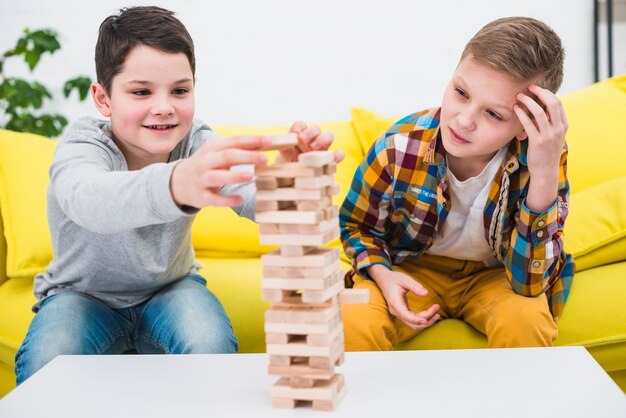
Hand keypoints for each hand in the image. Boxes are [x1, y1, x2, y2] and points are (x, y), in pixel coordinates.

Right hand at [170, 135, 269, 208]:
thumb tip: (263, 144)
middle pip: (227, 156)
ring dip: (235, 176)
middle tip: (265, 159)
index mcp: (212, 148)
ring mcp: (202, 179)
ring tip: (251, 176)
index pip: (234, 141)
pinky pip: (214, 199)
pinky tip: (240, 199)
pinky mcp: (201, 196)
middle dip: (247, 157)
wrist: (177, 183)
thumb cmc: (205, 166)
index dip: (252, 140)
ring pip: (218, 176)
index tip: (269, 141)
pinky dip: (227, 200)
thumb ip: (236, 149)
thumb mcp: (216, 153)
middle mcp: (205, 162)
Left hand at [277, 121, 344, 163]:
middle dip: (310, 132)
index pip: (301, 125)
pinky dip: (338, 154)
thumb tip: (285, 144)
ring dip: (322, 140)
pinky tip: (335, 157)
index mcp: (299, 135)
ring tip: (312, 148)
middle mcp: (312, 139)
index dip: (299, 127)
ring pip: (328, 136)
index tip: (295, 133)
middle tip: (302, 140)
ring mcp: (322, 148)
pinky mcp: (329, 159)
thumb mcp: (283, 156)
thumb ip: (284, 148)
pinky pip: (338, 154)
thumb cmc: (287, 165)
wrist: (293, 179)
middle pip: (315, 128)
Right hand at [368, 264, 439, 329]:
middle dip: (426, 320)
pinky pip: (413, 320)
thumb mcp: (405, 279)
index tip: (427, 319)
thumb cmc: (394, 278)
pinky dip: (422, 319)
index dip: (417, 320)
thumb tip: (426, 294)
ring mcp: (399, 313)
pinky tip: (431, 313)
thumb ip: (415, 286)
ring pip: (413, 324)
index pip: (406, 316)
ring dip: (426, 322)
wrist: (384, 280)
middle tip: (437, 309)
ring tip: (437, 314)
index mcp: (395, 303)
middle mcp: (396, 311)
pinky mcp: (402, 313)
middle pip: (412, 323)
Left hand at [514, 85, 567, 211]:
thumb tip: (538, 109)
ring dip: (528, 102)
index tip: (536, 89)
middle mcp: (558, 129)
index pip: (558, 103)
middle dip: (540, 93)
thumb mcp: (553, 135)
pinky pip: (529, 124)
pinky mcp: (538, 142)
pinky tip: (515, 109)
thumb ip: (549, 122)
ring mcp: (549, 135)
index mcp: (563, 125)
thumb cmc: (546, 152)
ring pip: (540, 112)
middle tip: (528, 88)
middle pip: (552, 103)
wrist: (545, 170)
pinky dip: (522, 114)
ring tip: (519, 97)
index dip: (547, 93)